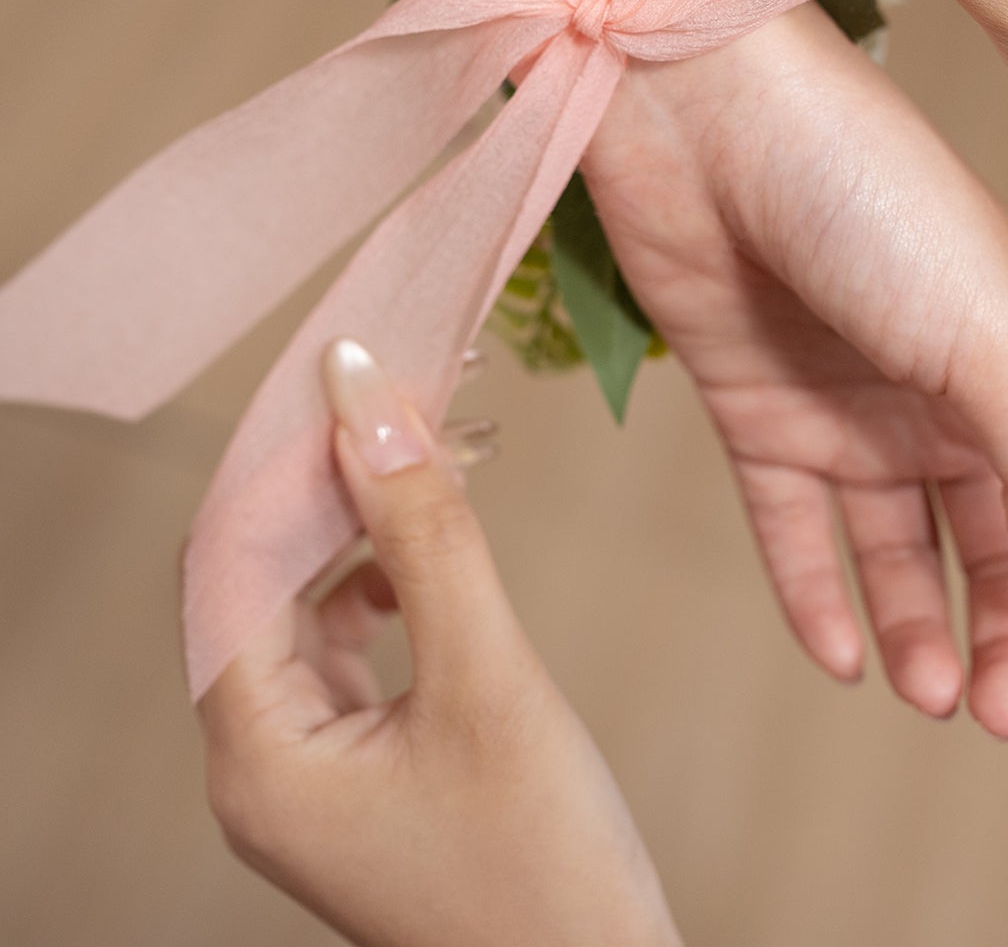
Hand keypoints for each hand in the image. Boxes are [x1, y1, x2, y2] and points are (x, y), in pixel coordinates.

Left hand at [197, 341, 679, 946]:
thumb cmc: (547, 871)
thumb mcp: (488, 679)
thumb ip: (423, 531)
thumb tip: (362, 395)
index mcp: (256, 755)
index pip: (229, 559)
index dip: (286, 455)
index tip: (355, 369)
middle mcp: (258, 762)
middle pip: (258, 572)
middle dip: (330, 473)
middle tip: (408, 388)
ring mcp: (305, 768)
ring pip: (303, 598)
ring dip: (361, 517)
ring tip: (438, 448)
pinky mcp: (356, 767)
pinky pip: (342, 639)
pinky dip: (382, 573)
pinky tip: (432, 544)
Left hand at [585, 2, 1007, 764]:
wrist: (699, 114)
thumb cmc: (863, 188)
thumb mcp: (990, 327)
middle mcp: (946, 386)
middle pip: (1000, 545)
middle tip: (994, 713)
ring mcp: (850, 401)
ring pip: (902, 550)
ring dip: (922, 627)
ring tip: (926, 690)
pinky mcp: (758, 408)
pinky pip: (796, 528)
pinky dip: (819, 594)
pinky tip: (842, 653)